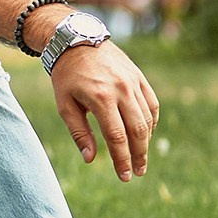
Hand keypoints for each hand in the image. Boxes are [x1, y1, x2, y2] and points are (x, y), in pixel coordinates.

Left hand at [50, 40, 159, 181]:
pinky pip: (152, 104)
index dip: (122, 159)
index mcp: (100, 98)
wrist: (77, 41)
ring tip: (140, 156)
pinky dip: (151, 121)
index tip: (125, 176)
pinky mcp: (139, 77)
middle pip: (137, 130)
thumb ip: (79, 132)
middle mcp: (121, 90)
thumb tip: (90, 159)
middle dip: (139, 155)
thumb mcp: (64, 104)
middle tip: (137, 172)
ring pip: (147, 118)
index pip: (117, 137)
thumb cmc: (66, 76)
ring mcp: (133, 82)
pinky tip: (146, 134)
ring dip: (146, 141)